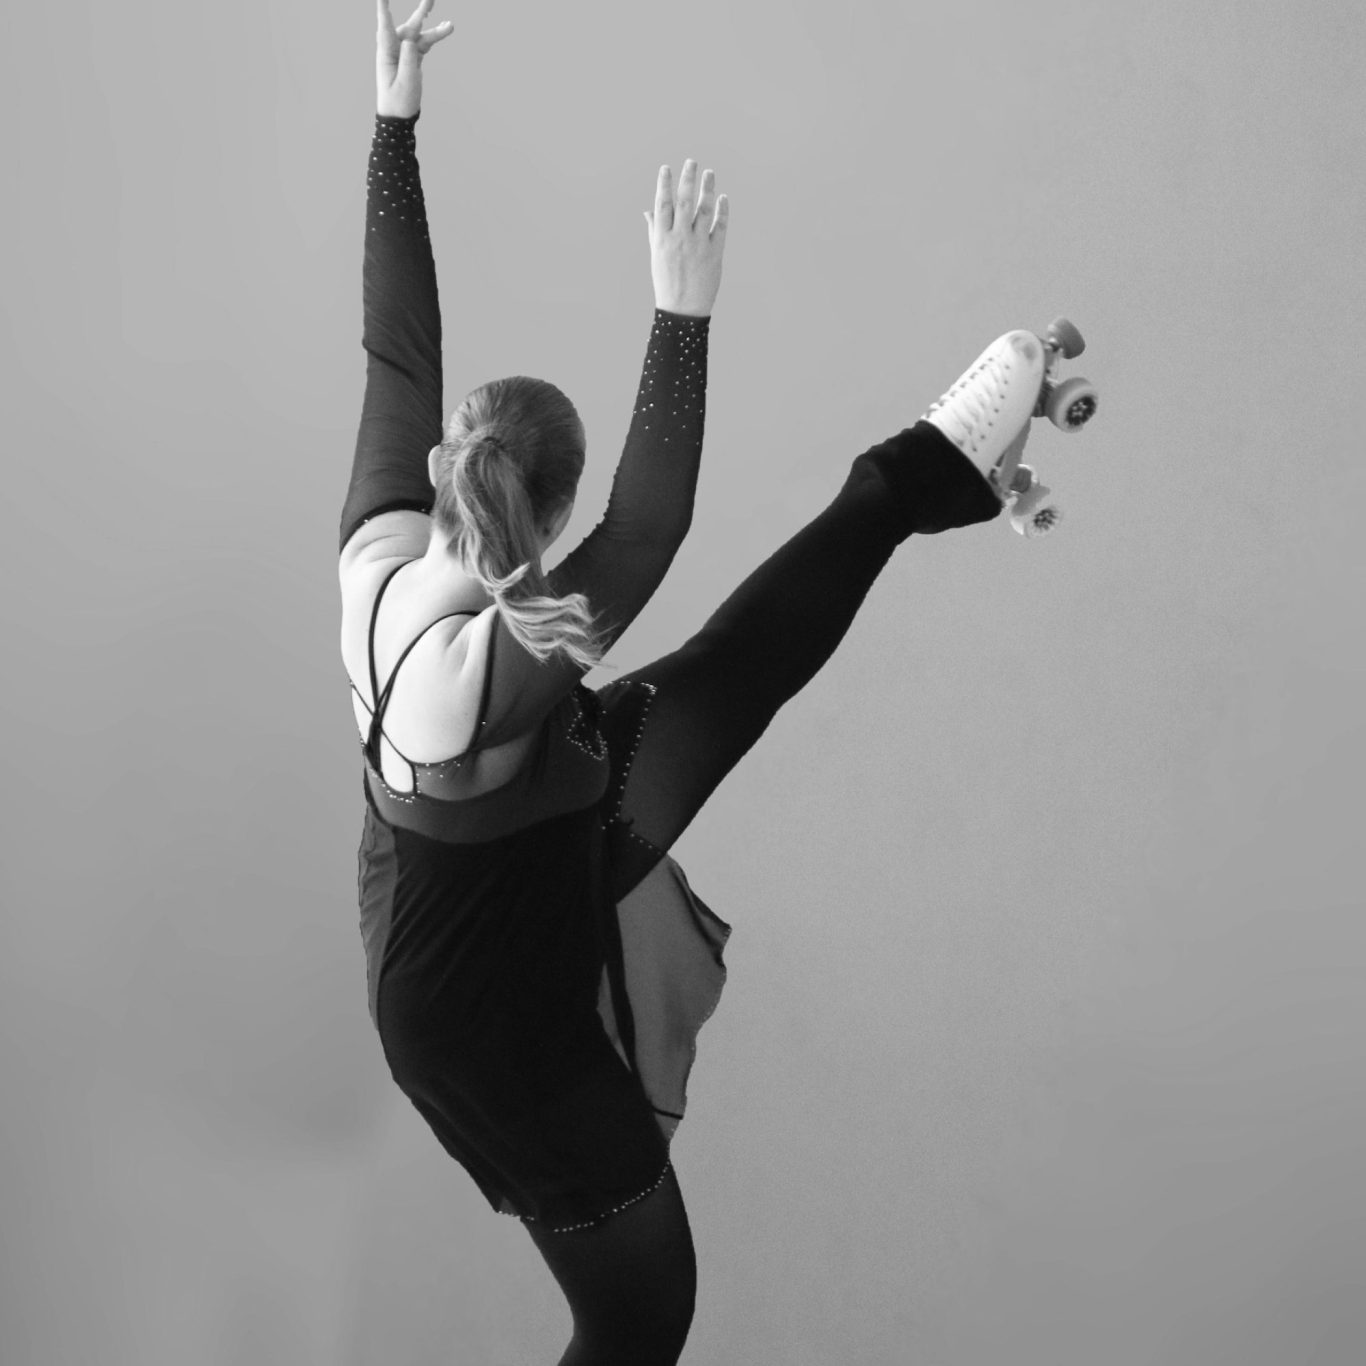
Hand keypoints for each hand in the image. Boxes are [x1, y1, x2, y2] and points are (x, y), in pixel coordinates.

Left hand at [376, 0, 454, 118]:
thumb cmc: (398, 102)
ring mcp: (403, 55)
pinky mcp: (411, 61)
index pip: (385, 27)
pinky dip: (433, 40)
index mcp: (387, 54)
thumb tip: (411, 39)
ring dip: (434, 31)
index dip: (384, 10)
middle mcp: (394, 50)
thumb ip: (408, 60)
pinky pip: (422, 46)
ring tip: (450, 25)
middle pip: (408, 27)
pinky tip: (443, 31)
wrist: (398, 118)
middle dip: (420, 13)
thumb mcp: (405, 82)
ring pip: (419, 37)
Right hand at [644, 161, 729, 317]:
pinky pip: (719, 227)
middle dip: (687, 179)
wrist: (683, 310)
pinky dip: (722, 211)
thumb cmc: (667, 282)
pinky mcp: (714, 253)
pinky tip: (723, 197)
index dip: (664, 184)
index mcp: (662, 239)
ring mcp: (698, 245)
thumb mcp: (656, 256)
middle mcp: (679, 239)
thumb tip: (648, 210)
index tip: (667, 168)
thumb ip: (654, 230)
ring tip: (709, 173)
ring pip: (703, 210)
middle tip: (691, 161)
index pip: (662, 205)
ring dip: (707, 189)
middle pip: (683, 202)